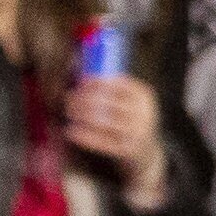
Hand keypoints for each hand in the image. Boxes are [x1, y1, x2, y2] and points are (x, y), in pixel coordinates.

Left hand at [63, 70, 172, 211]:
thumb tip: (76, 62)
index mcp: (145, 97)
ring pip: (102, 121)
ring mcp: (137, 133)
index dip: (97, 82)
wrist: (147, 153)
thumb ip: (110, 87)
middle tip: (68, 100)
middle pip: (107, 102)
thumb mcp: (130, 102)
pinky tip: (71, 131)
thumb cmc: (129, 120)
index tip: (80, 83)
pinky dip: (84, 136)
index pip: (118, 84)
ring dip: (80, 115)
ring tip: (69, 112)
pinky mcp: (128, 150)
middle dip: (83, 99)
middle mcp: (144, 113)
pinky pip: (101, 142)